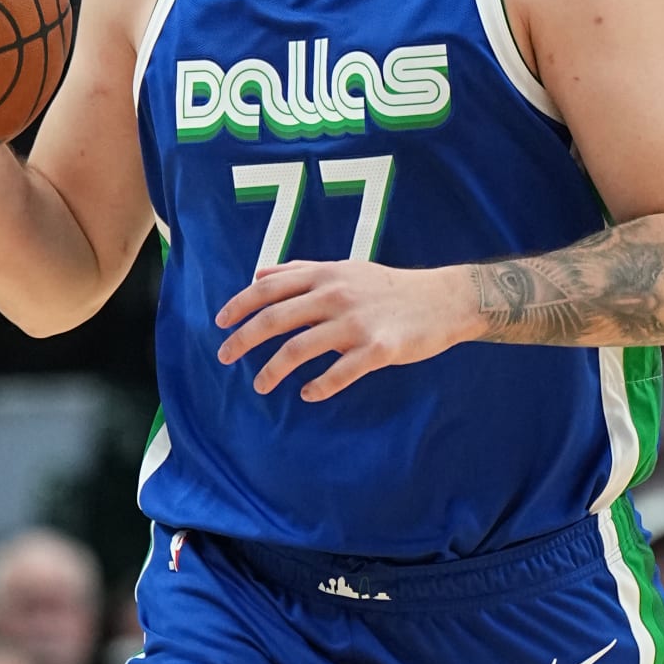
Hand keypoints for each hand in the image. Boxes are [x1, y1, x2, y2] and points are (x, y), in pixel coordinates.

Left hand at [215, 260, 474, 401]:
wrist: (444, 300)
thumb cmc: (389, 287)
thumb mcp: (344, 269)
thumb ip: (301, 271)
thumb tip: (259, 274)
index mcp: (325, 275)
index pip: (269, 288)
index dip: (239, 305)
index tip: (220, 324)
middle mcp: (335, 295)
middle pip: (275, 318)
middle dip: (243, 339)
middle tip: (224, 358)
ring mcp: (356, 323)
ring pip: (300, 349)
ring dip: (272, 371)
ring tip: (260, 386)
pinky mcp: (378, 349)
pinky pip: (339, 373)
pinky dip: (319, 387)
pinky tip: (308, 395)